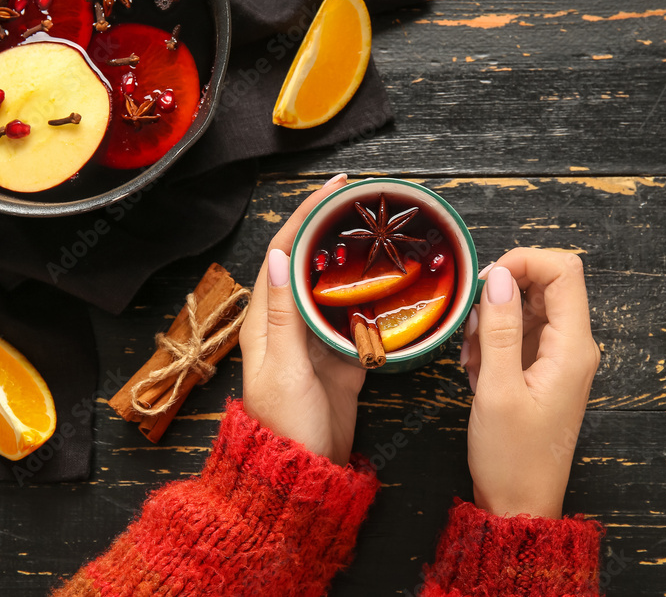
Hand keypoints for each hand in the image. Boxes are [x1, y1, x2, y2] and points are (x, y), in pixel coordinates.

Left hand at [239, 173, 366, 465]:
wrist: (305, 475)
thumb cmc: (285, 426)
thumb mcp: (282, 368)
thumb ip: (283, 314)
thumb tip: (282, 255)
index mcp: (267, 321)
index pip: (284, 254)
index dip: (305, 218)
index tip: (333, 191)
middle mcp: (290, 325)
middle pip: (313, 265)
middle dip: (336, 233)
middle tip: (367, 207)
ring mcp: (317, 343)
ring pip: (339, 291)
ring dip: (358, 265)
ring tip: (386, 237)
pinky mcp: (342, 362)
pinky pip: (360, 324)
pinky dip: (377, 306)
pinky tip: (398, 291)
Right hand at [461, 248, 599, 517]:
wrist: (520, 504)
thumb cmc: (512, 457)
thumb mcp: (497, 389)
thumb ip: (500, 328)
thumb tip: (499, 276)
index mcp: (573, 347)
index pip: (564, 270)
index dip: (524, 262)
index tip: (486, 281)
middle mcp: (574, 347)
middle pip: (544, 284)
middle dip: (502, 295)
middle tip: (473, 330)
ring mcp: (559, 358)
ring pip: (527, 308)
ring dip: (492, 322)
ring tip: (473, 360)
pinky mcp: (543, 369)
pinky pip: (519, 334)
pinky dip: (494, 342)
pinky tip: (478, 371)